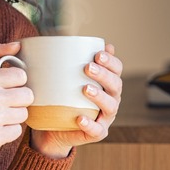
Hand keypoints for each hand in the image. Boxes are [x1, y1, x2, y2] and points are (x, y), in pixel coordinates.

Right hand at [0, 42, 32, 169]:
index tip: (5, 88)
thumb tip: (17, 45)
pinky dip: (8, 132)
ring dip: (13, 117)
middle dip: (17, 101)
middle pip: (27, 95)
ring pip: (24, 114)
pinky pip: (17, 131)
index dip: (15, 83)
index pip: (21, 76)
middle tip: (2, 104)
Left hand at [30, 43, 122, 158]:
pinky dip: (90, 124)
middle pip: (115, 85)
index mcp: (106, 83)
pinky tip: (80, 118)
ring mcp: (105, 117)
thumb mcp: (62, 77)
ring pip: (110, 106)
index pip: (116, 69)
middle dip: (104, 75)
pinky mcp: (96, 133)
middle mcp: (110, 99)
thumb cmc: (60, 97)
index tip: (98, 54)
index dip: (111, 61)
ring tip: (85, 89)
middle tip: (88, 67)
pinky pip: (97, 130)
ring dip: (100, 96)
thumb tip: (62, 37)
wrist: (53, 127)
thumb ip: (66, 60)